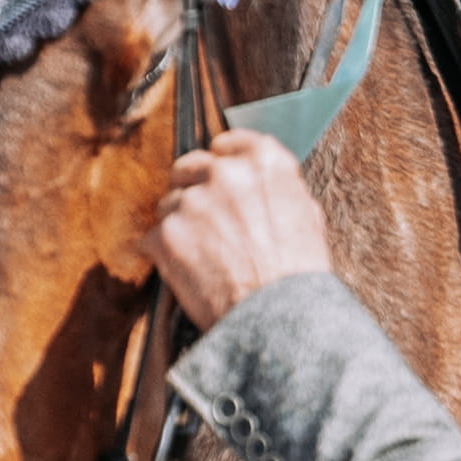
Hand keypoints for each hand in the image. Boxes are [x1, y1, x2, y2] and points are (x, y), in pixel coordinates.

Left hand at [154, 136, 339, 327]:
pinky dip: (165, 255)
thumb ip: (276, 189)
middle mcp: (225, 173)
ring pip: (170, 204)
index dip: (223, 160)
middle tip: (204, 219)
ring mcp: (192, 202)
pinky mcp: (166, 235)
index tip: (219, 175)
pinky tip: (189, 274)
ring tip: (203, 257)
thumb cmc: (299, 274)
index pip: (229, 143)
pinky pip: (154, 238)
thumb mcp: (306, 215)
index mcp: (265, 163)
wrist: (280, 317)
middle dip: (193, 188)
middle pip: (190, 167)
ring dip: (180, 224)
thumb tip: (259, 185)